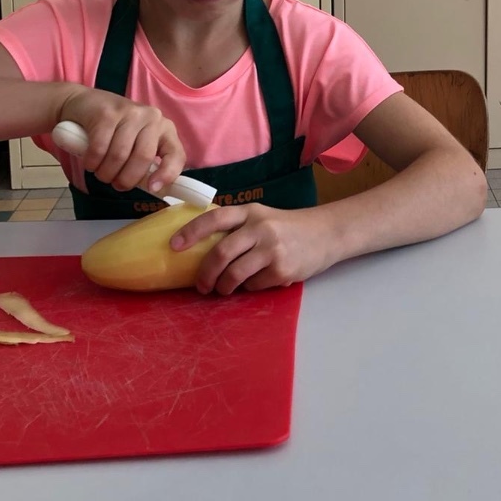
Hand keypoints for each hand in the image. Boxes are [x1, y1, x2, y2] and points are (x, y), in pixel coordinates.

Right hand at [53, 88, 183, 193]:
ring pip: (119, 155)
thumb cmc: (113, 130)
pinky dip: (92, 162)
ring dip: (106, 173)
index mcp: (165, 129)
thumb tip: (154, 189)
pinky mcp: (107, 114)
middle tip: (115, 184)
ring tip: (101, 173)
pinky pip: (100, 148)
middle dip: (126, 179)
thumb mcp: (135, 144)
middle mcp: (152, 118)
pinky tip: (90, 163)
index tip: (152, 189)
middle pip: (143, 158)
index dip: (167, 175)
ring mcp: (130, 113)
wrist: (83, 104)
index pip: (176, 154)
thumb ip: (146, 163)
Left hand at [172, 204, 338, 293]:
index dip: (191, 231)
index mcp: (251, 212)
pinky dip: (249, 288)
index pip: (215, 218)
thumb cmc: (287, 228)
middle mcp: (260, 228)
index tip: (174, 245)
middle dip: (205, 273)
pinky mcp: (282, 270)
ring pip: (235, 274)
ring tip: (223, 289)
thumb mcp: (262, 218)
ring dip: (224, 286)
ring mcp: (272, 249)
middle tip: (201, 285)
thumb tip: (200, 251)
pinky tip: (255, 283)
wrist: (326, 234)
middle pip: (221, 253)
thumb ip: (237, 228)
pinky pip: (254, 285)